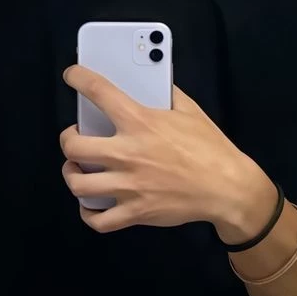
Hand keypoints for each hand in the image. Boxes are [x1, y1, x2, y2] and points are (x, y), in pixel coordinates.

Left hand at [60, 66, 274, 237]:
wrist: (228, 188)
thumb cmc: (210, 147)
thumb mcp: (190, 110)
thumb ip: (167, 93)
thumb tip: (153, 77)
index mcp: (140, 122)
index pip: (99, 92)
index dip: (78, 78)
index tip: (71, 75)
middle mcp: (128, 153)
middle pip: (74, 146)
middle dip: (67, 139)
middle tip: (75, 137)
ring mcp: (129, 186)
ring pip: (78, 185)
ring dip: (71, 174)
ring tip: (76, 169)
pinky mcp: (135, 212)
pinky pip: (98, 220)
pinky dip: (88, 213)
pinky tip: (90, 204)